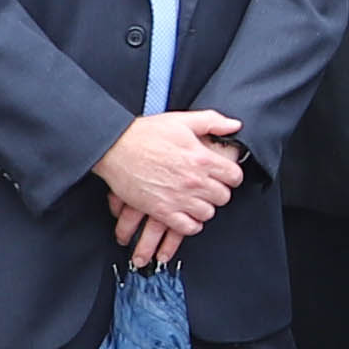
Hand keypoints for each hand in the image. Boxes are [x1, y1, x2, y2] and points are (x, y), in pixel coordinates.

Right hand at [97, 110, 243, 267]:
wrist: (114, 147)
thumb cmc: (145, 133)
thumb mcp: (182, 120)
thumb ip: (212, 122)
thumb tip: (235, 126)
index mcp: (201, 158)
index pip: (234, 177)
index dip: (231, 176)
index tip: (224, 175)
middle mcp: (193, 180)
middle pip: (223, 197)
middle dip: (218, 192)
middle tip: (208, 187)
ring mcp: (178, 198)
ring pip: (208, 213)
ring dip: (204, 207)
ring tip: (196, 199)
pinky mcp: (162, 211)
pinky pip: (188, 228)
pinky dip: (190, 224)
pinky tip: (186, 214)